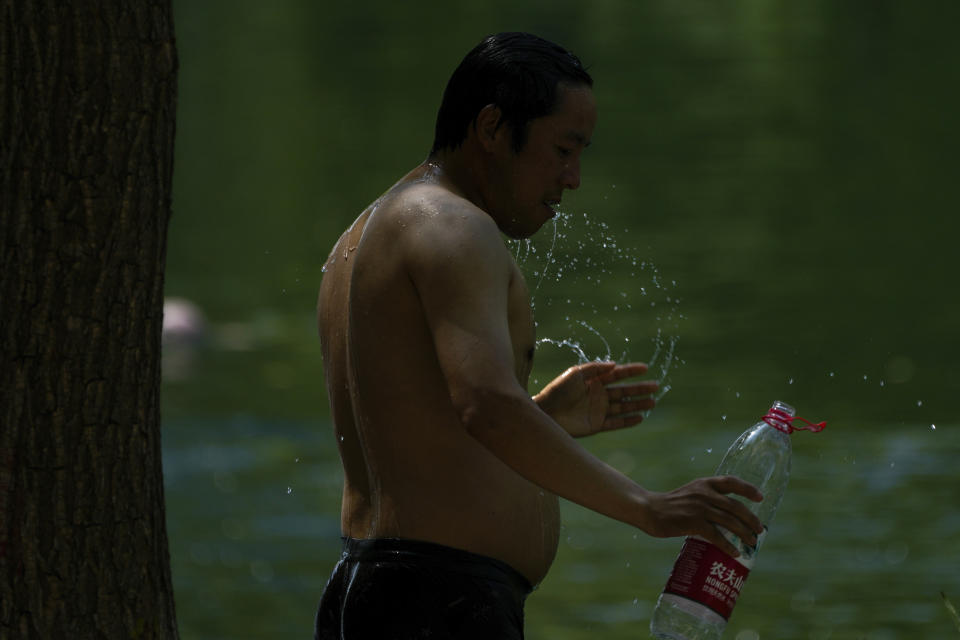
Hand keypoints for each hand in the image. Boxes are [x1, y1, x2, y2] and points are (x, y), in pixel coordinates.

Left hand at [534, 361, 657, 437]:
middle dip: (639, 389)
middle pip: (623, 391)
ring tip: (653, 402)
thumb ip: (595, 368)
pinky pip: (616, 423)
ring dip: (638, 404)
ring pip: (623, 407)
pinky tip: (640, 417)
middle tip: (656, 387)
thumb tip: (614, 365)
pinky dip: (628, 421)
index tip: (645, 368)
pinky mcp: (596, 425)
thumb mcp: (575, 373)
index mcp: (593, 381)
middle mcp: (598, 395)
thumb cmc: (557, 390)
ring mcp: (598, 410)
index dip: (631, 371)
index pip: (616, 375)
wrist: (546, 413)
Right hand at [640, 476, 764, 556]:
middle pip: (736, 506)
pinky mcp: (693, 522)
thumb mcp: (690, 493)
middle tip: (759, 531)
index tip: (760, 498)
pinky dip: (728, 545)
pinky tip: (735, 552)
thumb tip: (726, 517)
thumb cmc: (670, 505)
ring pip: (730, 521)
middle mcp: (704, 493)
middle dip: (751, 519)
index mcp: (704, 484)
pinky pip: (717, 536)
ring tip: (752, 543)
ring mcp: (699, 508)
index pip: (731, 482)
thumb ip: (706, 499)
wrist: (649, 509)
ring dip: (744, 533)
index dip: (748, 489)